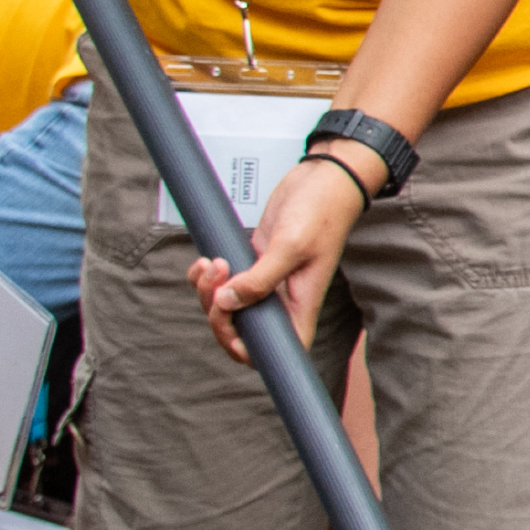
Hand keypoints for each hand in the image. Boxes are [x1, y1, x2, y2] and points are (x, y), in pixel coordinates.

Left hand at [192, 147, 366, 363]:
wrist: (323, 180)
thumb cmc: (321, 212)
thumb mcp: (290, 246)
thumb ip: (259, 279)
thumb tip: (227, 303)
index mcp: (299, 306)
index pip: (277, 350)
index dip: (248, 350)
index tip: (229, 323)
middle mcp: (282, 300)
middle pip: (241, 330)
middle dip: (218, 313)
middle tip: (216, 282)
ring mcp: (265, 281)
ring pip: (227, 307)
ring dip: (208, 291)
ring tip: (212, 262)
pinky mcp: (252, 262)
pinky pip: (222, 282)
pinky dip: (206, 277)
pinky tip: (206, 260)